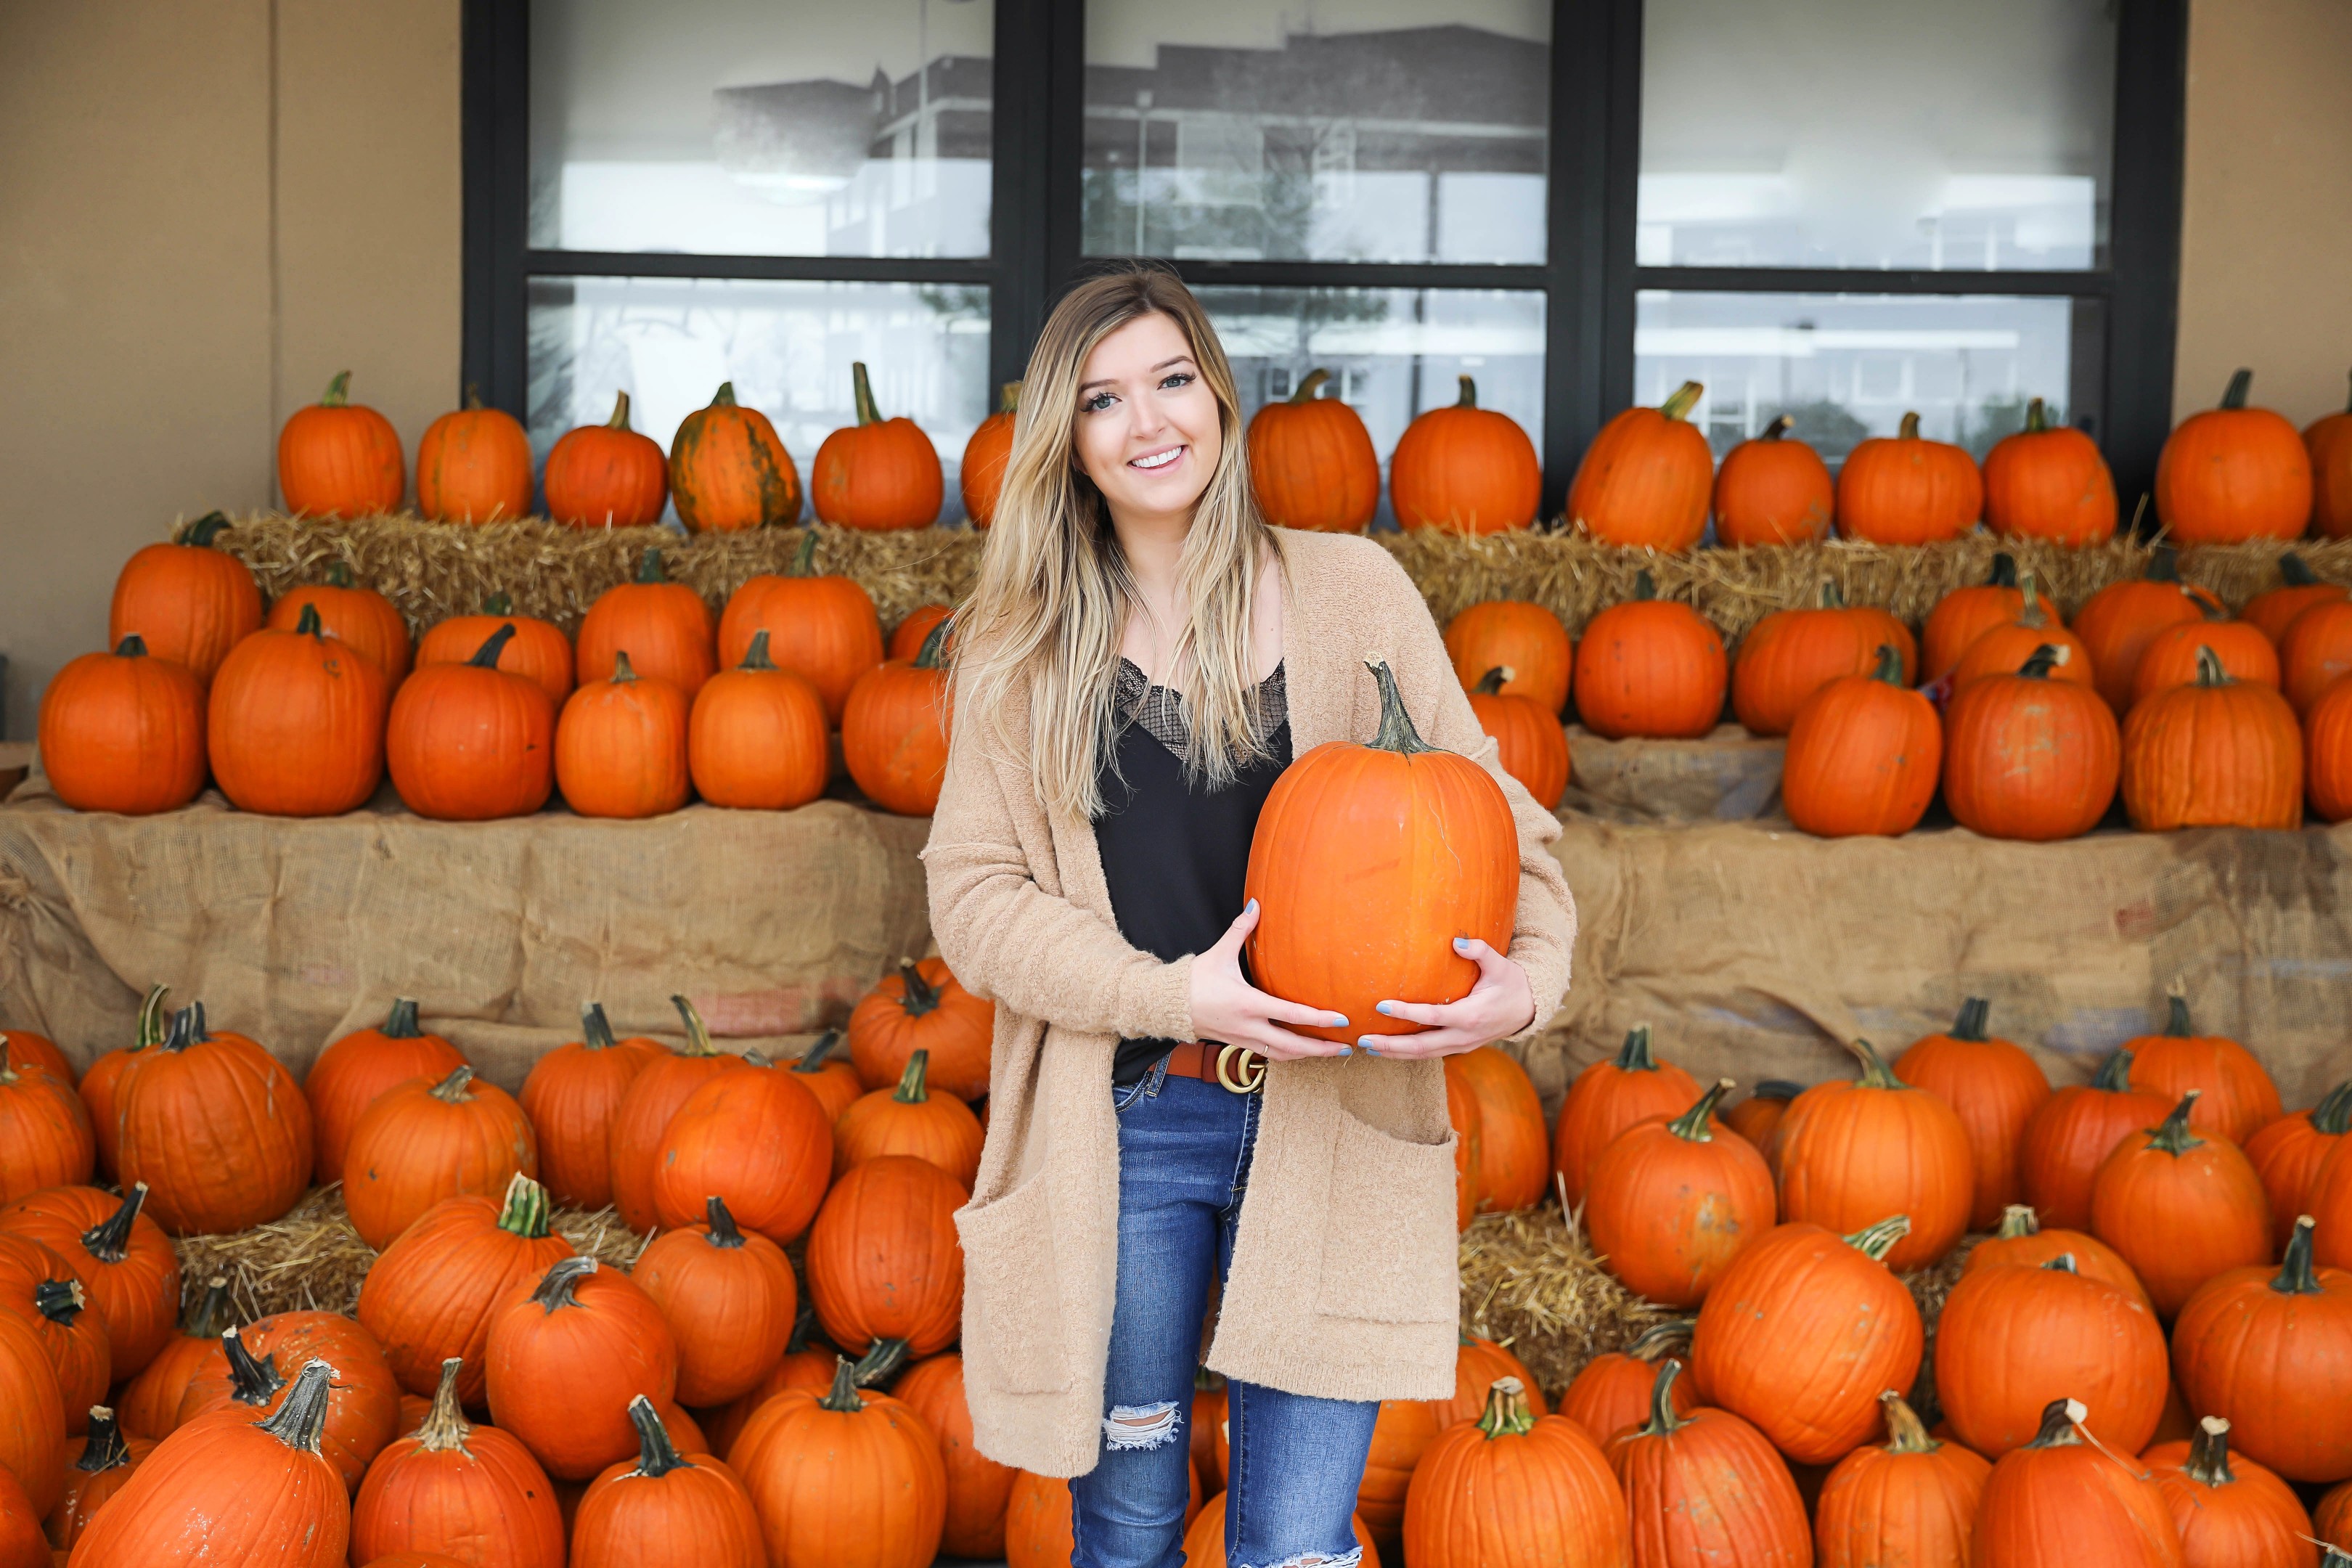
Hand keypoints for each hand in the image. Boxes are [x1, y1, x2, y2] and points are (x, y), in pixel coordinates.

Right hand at [1189, 900, 1353, 1061]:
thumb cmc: (1194, 979)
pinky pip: (1269, 1054)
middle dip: (1320, 1049)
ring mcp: (1243, 1038)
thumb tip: (1255, 905)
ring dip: (1307, 1056)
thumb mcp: (1219, 953)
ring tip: (1328, 1052)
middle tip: (1345, 1048)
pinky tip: (1302, 1050)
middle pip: (1292, 1046)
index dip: (1319, 1019)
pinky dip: (1288, 1055)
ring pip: (1281, 1055)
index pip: (1292, 1015)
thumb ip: (1240, 929)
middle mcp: (1248, 1026)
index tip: (1341, 1020)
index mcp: (1248, 1003)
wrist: (1168, 1005)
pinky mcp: (1238, 1043)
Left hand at [1359, 938, 1534, 1059]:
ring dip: (1395, 1053)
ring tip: (1368, 1047)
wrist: (1527, 1009)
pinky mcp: (1459, 1048)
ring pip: (1423, 1055)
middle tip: (1363, 1039)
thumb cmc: (1511, 983)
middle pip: (1421, 1047)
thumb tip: (1457, 942)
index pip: (1432, 1017)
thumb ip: (1479, 951)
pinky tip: (1388, 1049)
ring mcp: (1461, 1046)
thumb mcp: (1500, 965)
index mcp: (1471, 1016)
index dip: (1406, 1012)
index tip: (1381, 1005)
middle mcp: (1464, 1036)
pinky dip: (1407, 1054)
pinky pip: (1429, 1054)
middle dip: (1391, 1045)